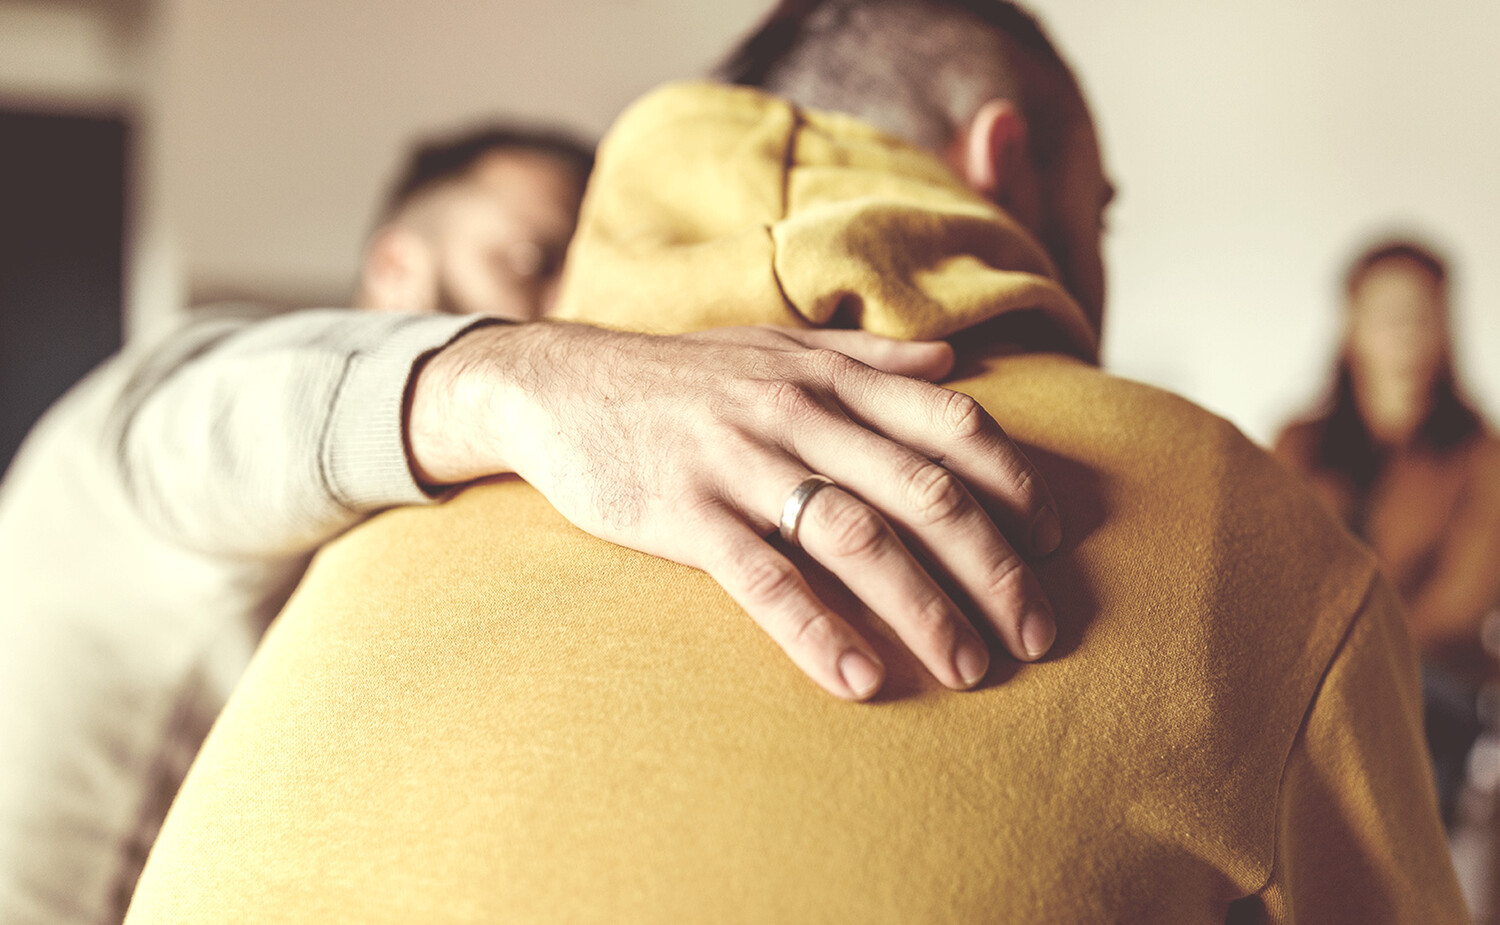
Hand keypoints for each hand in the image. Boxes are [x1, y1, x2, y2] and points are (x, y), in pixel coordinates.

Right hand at [409, 321, 1060, 700]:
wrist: (559, 381)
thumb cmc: (681, 377)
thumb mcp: (778, 350)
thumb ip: (870, 361)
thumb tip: (951, 363)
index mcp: (832, 378)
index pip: (953, 426)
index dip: (1015, 486)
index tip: (1054, 544)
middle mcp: (800, 415)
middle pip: (925, 493)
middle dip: (996, 568)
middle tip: (1038, 635)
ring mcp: (742, 463)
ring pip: (858, 538)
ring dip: (925, 608)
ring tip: (970, 670)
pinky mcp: (686, 513)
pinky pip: (764, 576)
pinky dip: (815, 628)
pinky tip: (857, 678)